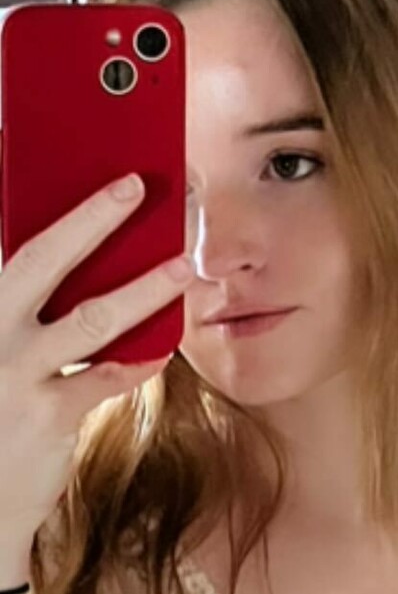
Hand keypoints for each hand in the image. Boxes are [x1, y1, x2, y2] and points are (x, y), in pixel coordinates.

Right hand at [0, 137, 194, 550]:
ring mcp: (15, 375)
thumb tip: (82, 264)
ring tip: (183, 267)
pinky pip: (107, 377)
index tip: (95, 176)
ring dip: (143, 288)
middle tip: (135, 184)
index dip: (59, 210)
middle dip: (91, 217)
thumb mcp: (1, 351)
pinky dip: (140, 358)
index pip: (19, 247)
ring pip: (90, 319)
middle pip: (43, 261)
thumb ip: (29, 311)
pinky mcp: (48, 417)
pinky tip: (167, 342)